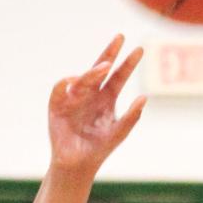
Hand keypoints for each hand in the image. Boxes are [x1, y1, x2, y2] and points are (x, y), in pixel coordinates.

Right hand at [48, 36, 145, 176]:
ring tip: (105, 66)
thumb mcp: (119, 133)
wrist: (77, 165)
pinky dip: (65, 83)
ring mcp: (74, 98)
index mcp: (107, 99)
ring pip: (84, 78)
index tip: (140, 49)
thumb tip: (145, 98)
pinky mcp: (58, 105)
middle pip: (101, 69)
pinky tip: (74, 80)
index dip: (128, 63)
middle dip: (110, 53)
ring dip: (94, 71)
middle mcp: (91, 94)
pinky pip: (60, 89)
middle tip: (120, 37)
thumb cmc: (99, 149)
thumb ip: (132, 117)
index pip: (118, 76)